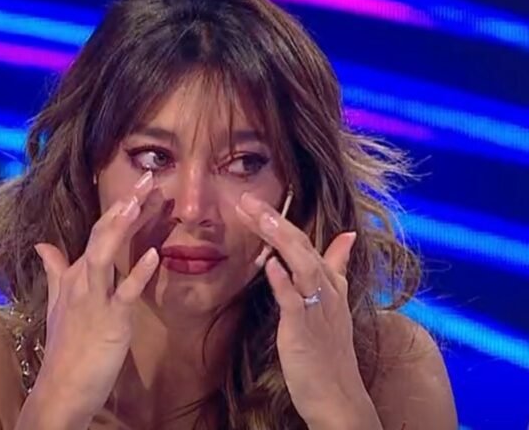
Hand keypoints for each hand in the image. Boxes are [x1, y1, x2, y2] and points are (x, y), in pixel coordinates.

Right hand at [31, 170, 160, 427]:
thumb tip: (42, 244)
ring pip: (105, 255)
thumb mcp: (57, 303)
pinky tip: (154, 254)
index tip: (140, 187)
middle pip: (102, 234)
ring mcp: (94, 299)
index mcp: (76, 274)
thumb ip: (54, 270)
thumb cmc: (65, 345)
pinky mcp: (110, 321)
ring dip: (121, 228)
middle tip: (148, 178)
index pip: (98, 231)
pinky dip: (139, 273)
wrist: (61, 387)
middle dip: (125, 205)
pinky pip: (124, 293)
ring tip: (138, 202)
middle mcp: (82, 280)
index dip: (118, 208)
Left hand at [236, 192, 380, 429]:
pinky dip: (284, 281)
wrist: (339, 396)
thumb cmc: (330, 352)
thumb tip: (348, 236)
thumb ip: (337, 267)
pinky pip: (294, 302)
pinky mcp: (306, 330)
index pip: (306, 243)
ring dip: (280, 239)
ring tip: (258, 216)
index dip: (281, 221)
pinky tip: (270, 263)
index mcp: (330, 284)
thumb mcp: (334, 304)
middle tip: (246, 199)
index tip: (256, 203)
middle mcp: (326, 290)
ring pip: (302, 265)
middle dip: (275, 220)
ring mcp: (317, 309)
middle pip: (301, 246)